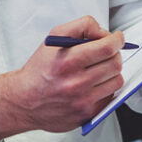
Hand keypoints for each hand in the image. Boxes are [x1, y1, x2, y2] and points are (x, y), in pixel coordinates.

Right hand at [0, 16, 125, 138]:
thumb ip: (80, 27)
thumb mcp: (53, 39)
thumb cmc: (39, 69)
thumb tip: (104, 33)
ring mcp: (83, 101)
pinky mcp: (87, 114)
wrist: (24, 100)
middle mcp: (75, 83)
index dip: (116, 40)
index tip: (117, 38)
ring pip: (116, 81)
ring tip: (98, 69)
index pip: (106, 48)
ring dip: (112, 72)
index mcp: (66, 61)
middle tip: (106, 52)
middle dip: (114, 54)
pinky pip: (110, 96)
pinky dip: (105, 88)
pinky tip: (92, 84)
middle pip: (114, 63)